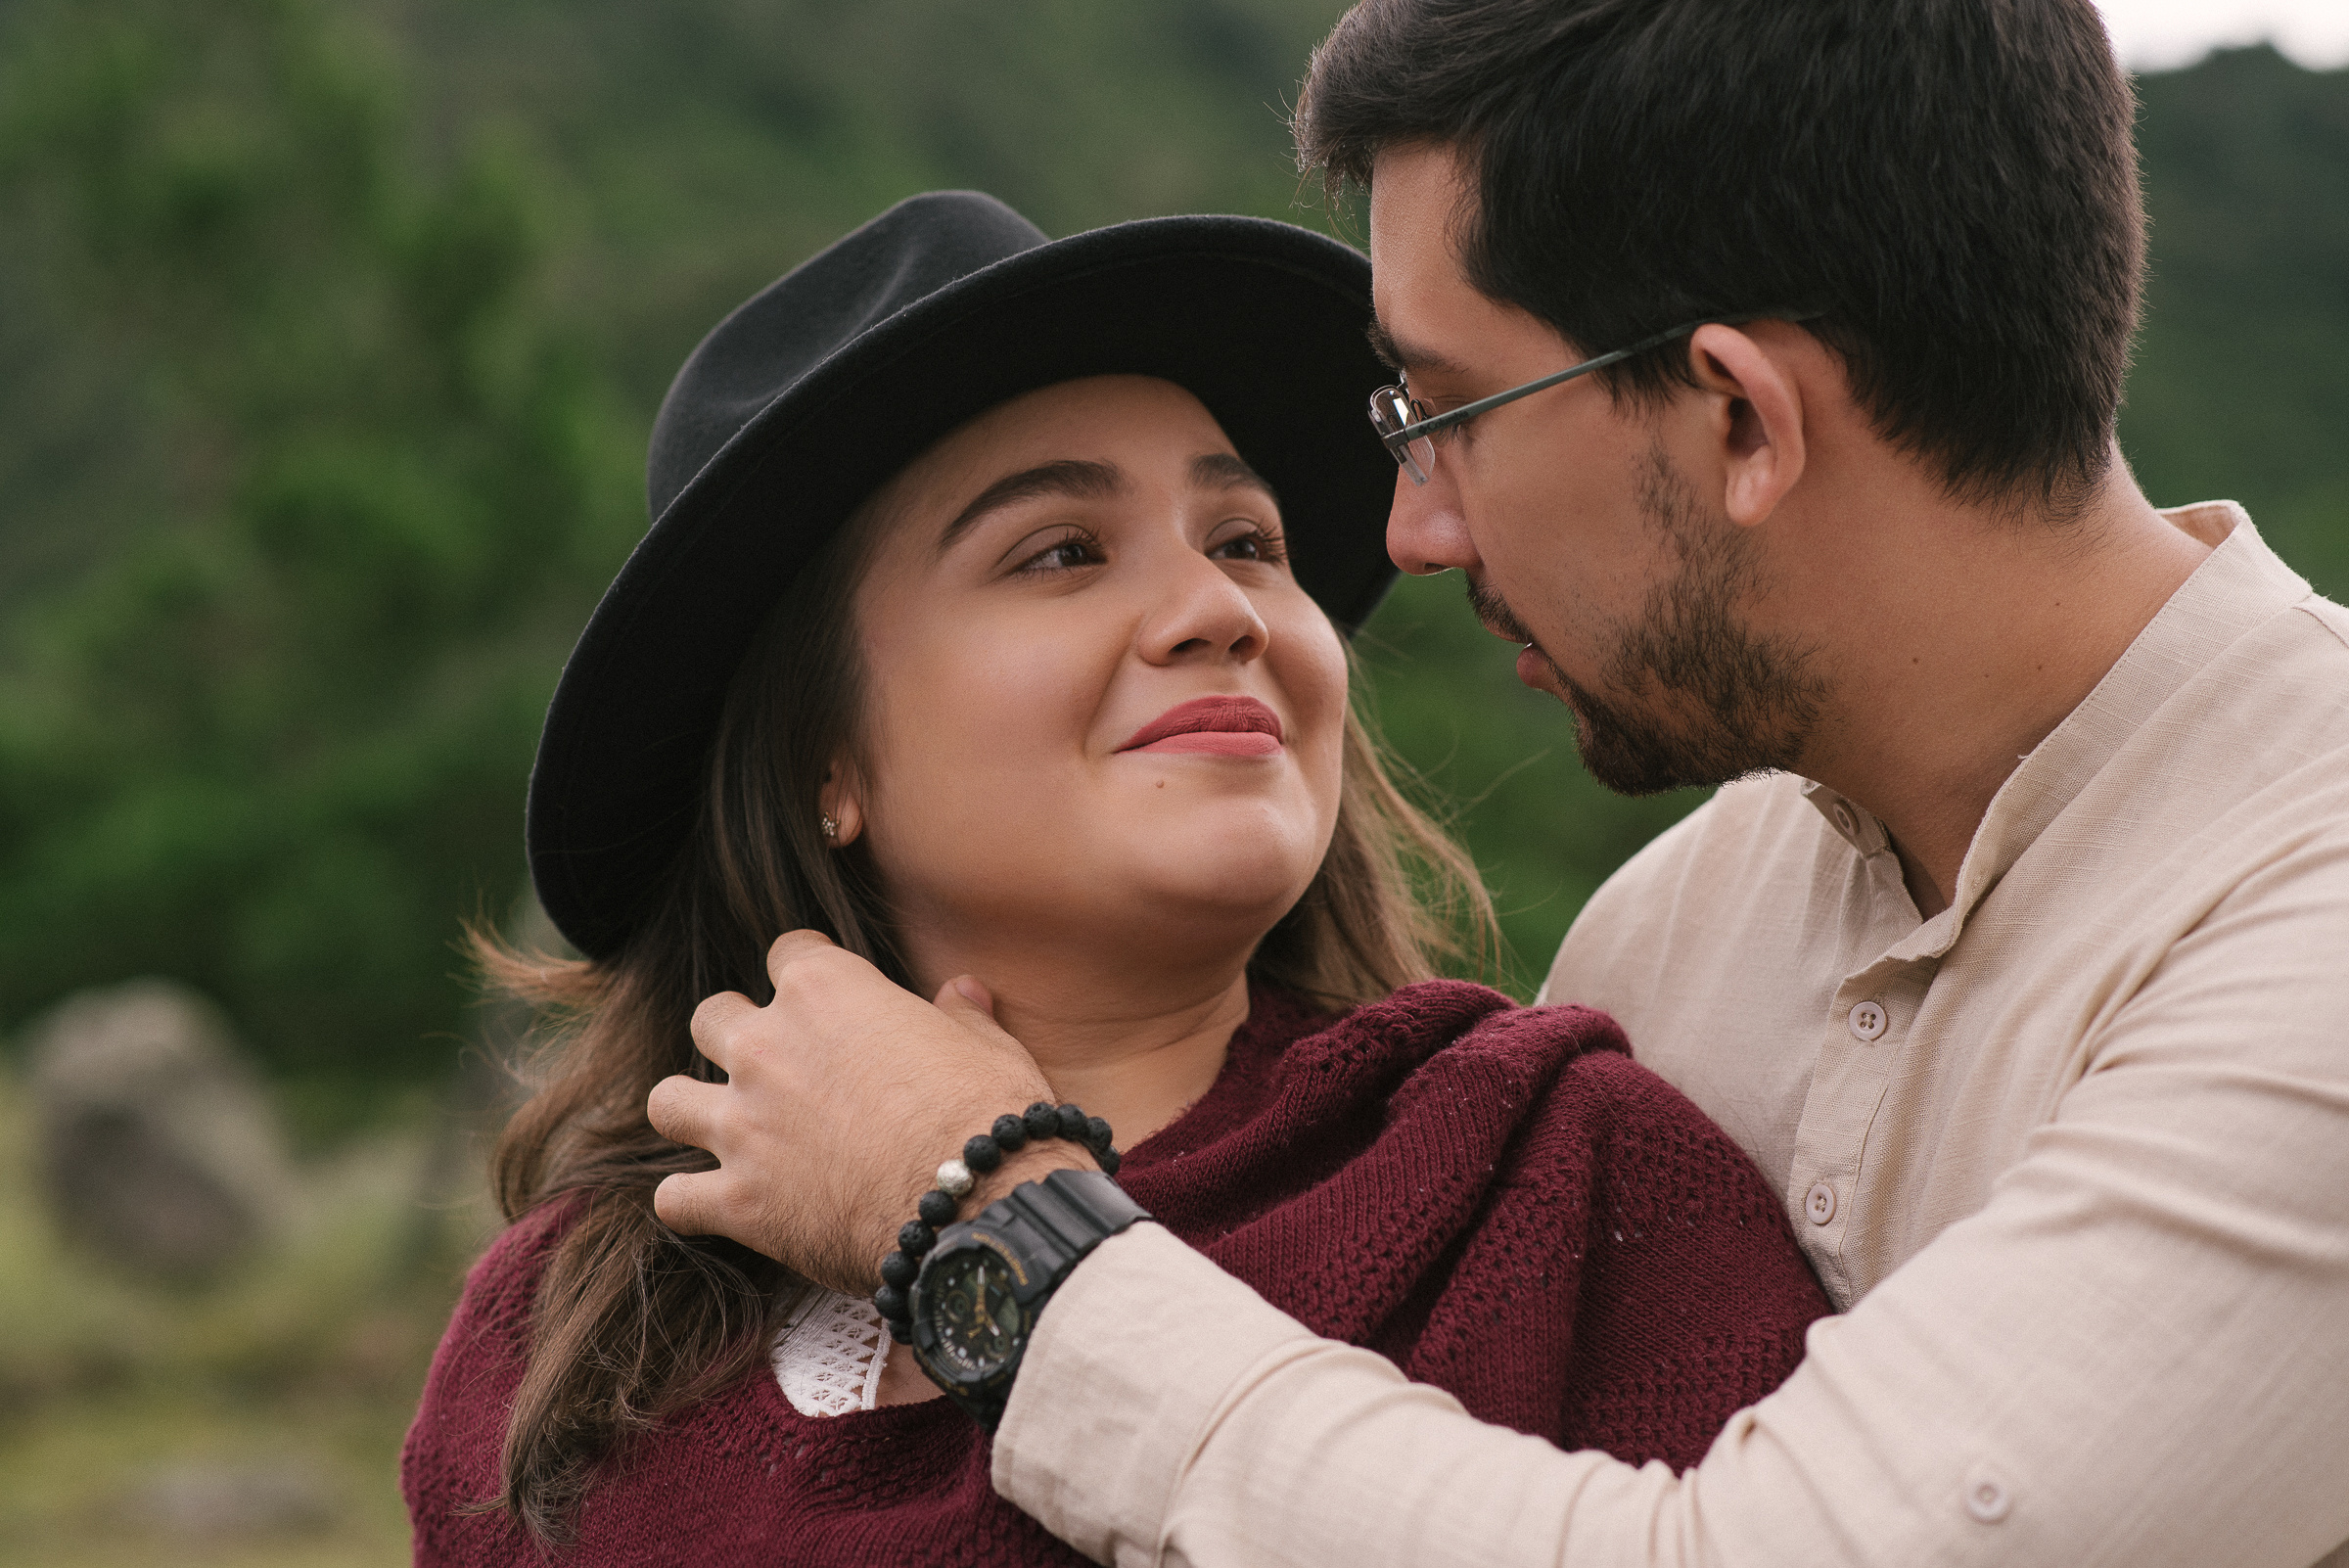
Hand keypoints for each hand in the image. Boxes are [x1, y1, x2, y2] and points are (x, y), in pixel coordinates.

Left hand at [646, 931, 1083, 1293]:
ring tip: (724, 1130)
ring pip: (667, 1100)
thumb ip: (961, 1016)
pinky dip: (690, 1204)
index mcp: (827, 991)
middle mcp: (768, 1046)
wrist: (976, 1205)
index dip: (808, 974)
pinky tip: (715, 1207)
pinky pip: (674, 1199)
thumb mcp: (988, 1049)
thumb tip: (961, 991)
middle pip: (712, 1017)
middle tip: (774, 1069)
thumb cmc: (988, 1116)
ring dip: (692, 1111)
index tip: (828, 1002)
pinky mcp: (738, 1201)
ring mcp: (743, 1124)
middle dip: (735, 1036)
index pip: (788, 952)